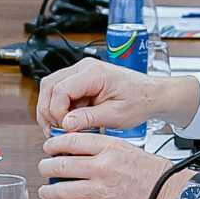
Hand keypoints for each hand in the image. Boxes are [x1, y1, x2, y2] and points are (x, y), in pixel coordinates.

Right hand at [35, 57, 199, 135]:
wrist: (152, 95)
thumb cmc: (140, 101)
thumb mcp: (116, 115)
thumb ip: (89, 118)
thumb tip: (66, 124)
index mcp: (93, 73)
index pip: (60, 89)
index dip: (57, 112)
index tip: (64, 128)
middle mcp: (84, 68)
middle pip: (49, 85)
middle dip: (47, 110)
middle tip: (55, 130)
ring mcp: (81, 72)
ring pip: (50, 87)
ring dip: (50, 108)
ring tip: (59, 127)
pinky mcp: (81, 80)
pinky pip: (60, 91)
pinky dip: (59, 107)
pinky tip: (68, 121)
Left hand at [37, 132, 193, 198]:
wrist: (167, 192)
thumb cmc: (148, 170)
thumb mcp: (122, 146)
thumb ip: (97, 145)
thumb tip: (71, 147)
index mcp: (107, 147)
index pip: (70, 141)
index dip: (53, 145)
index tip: (48, 148)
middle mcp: (101, 167)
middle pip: (60, 165)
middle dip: (46, 168)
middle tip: (44, 169)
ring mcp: (100, 190)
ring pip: (62, 191)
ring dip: (48, 192)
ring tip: (45, 191)